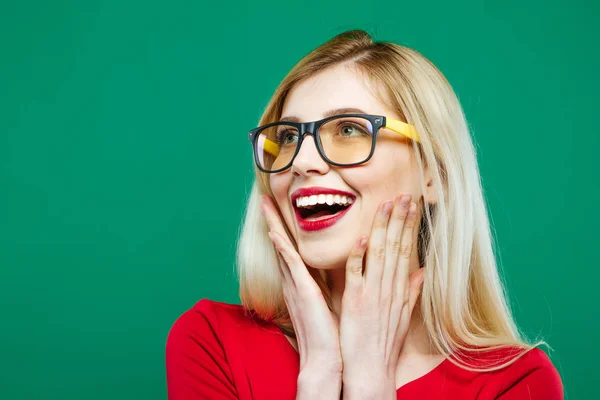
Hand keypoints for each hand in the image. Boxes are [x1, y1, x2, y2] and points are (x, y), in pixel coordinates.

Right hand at [260, 195, 342, 374]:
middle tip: (265, 198)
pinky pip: (290, 264)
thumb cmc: (330, 334)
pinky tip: (275, 232)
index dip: (284, 229)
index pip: (291, 250)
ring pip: (282, 247)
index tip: (280, 211)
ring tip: (266, 204)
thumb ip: (328, 285)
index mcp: (301, 284)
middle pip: (280, 244)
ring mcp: (295, 285)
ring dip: (274, 225)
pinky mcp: (302, 291)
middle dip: (273, 221)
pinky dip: (282, 247)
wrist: (325, 359)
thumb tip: (339, 271)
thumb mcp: (329, 303)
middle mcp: (294, 281)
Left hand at [339, 195, 424, 397]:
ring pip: (379, 254)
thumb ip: (411, 293)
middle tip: (403, 194)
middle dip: (399, 219)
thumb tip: (421, 273)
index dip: (407, 225)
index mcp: (399, 290)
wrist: (371, 370)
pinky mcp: (355, 302)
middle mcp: (388, 288)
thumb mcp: (403, 317)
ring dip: (383, 228)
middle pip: (396, 247)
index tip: (410, 204)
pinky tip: (363, 238)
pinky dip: (359, 256)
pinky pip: (357, 274)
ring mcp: (372, 293)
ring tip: (387, 205)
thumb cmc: (384, 344)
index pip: (405, 250)